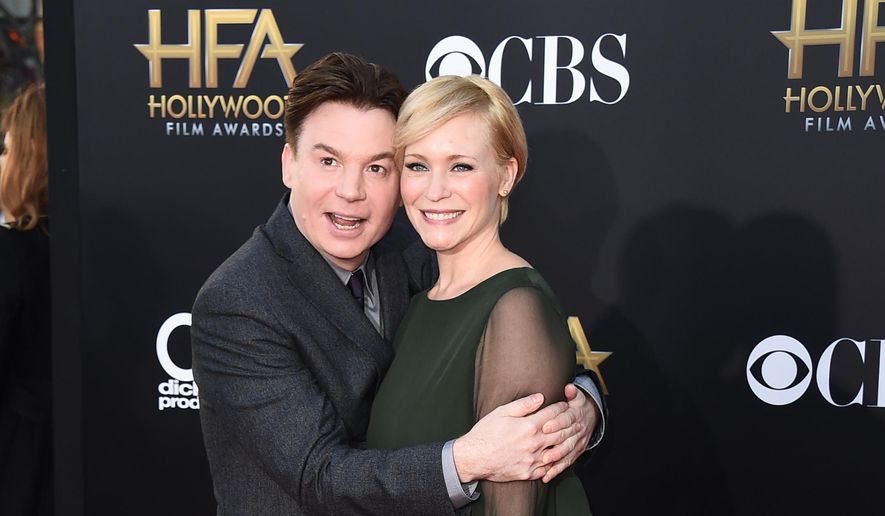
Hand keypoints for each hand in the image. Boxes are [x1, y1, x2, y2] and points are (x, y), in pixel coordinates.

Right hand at [452, 393, 581, 482]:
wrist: (474, 458)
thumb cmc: (485, 433)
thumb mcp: (502, 412)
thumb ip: (523, 405)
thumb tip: (540, 397)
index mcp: (529, 426)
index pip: (552, 414)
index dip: (561, 408)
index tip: (566, 405)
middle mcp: (534, 443)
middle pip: (560, 433)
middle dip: (570, 425)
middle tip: (576, 420)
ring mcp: (533, 460)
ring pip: (558, 451)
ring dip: (568, 443)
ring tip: (574, 437)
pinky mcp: (529, 473)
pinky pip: (548, 468)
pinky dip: (557, 462)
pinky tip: (560, 457)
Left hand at [540, 383, 596, 482]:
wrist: (592, 417)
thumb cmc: (576, 406)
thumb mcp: (577, 397)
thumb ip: (572, 393)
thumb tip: (569, 387)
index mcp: (575, 415)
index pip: (566, 419)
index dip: (556, 422)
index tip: (544, 426)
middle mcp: (578, 430)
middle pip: (566, 437)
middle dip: (554, 444)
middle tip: (542, 451)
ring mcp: (578, 442)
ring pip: (567, 451)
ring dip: (556, 458)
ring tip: (545, 463)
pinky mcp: (576, 452)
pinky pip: (567, 462)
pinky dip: (557, 470)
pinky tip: (546, 475)